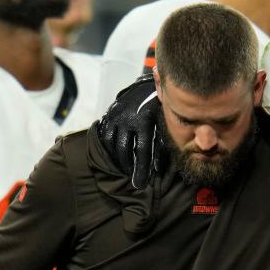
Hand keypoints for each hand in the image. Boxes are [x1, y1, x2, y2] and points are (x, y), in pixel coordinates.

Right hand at [95, 73, 161, 188]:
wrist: (146, 86)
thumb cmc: (160, 109)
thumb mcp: (164, 124)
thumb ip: (161, 144)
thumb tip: (157, 168)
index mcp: (144, 121)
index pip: (142, 150)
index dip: (140, 169)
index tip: (140, 184)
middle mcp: (127, 118)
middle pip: (124, 149)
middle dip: (128, 167)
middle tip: (132, 178)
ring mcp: (115, 115)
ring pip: (112, 143)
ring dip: (118, 159)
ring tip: (125, 170)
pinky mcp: (109, 114)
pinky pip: (105, 136)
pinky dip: (110, 149)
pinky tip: (117, 157)